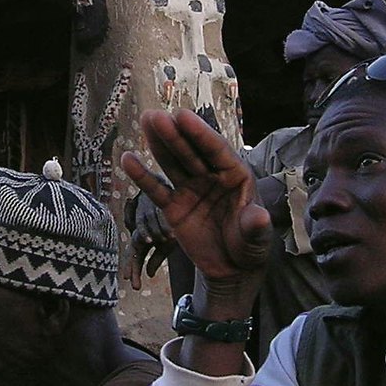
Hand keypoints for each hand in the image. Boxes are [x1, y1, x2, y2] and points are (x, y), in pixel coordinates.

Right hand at [123, 109, 272, 315]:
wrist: (231, 269)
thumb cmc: (249, 247)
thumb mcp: (256, 239)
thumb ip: (255, 227)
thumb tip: (258, 217)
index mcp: (236, 176)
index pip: (217, 150)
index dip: (200, 134)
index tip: (183, 116)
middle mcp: (212, 177)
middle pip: (191, 152)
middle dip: (175, 134)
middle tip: (156, 116)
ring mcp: (191, 189)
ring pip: (173, 163)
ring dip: (159, 144)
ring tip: (145, 121)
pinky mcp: (174, 207)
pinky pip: (156, 189)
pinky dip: (142, 176)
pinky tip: (127, 159)